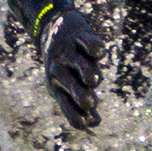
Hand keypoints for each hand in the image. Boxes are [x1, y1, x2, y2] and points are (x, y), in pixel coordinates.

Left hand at [32, 1, 102, 130]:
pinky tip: (99, 54)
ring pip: (82, 65)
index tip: (92, 121)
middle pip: (72, 87)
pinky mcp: (79, 35)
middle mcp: (59, 71)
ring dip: (89, 74)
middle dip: (82, 97)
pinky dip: (95, 48)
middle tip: (90, 102)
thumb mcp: (68, 86)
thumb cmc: (66, 65)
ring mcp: (69, 53)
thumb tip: (95, 122)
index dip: (78, 118)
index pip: (68, 108)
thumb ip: (82, 105)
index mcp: (57, 87)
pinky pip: (89, 42)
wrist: (52, 28)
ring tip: (93, 81)